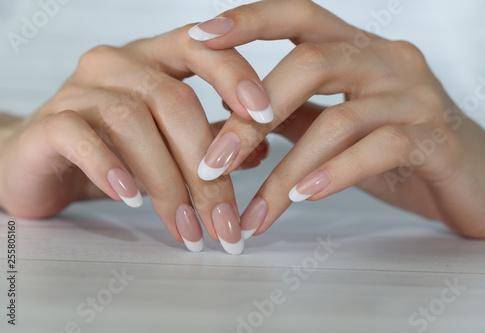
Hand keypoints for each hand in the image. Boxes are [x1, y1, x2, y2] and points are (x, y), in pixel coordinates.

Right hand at [0, 25, 271, 253]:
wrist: (39, 162)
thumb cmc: (114, 149)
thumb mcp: (170, 143)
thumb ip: (210, 140)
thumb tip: (259, 151)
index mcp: (155, 58)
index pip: (201, 48)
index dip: (235, 75)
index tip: (266, 117)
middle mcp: (118, 63)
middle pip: (174, 101)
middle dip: (207, 170)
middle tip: (225, 223)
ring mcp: (79, 89)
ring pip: (133, 122)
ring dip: (167, 184)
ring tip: (188, 229)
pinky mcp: (49, 122)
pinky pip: (81, 137)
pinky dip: (111, 169)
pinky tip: (132, 200)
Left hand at [189, 0, 484, 238]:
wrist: (474, 181)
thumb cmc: (397, 149)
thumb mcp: (334, 125)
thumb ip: (288, 114)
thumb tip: (226, 115)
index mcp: (358, 49)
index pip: (299, 16)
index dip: (250, 21)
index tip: (201, 38)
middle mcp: (387, 60)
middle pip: (311, 63)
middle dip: (253, 116)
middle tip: (213, 162)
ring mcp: (415, 96)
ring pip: (338, 119)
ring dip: (286, 170)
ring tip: (255, 209)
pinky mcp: (436, 138)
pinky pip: (378, 149)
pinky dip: (334, 174)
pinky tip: (303, 198)